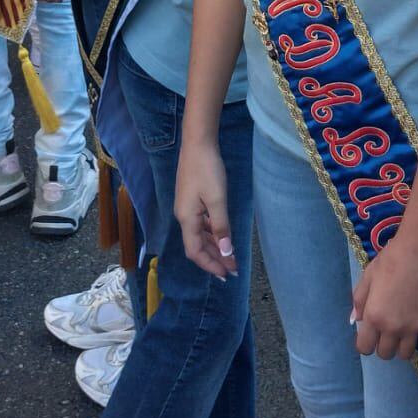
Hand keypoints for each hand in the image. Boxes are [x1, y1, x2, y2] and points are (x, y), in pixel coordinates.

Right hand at [175, 137, 236, 277]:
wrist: (198, 143)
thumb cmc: (207, 170)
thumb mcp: (217, 199)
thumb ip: (221, 227)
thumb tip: (226, 253)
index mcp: (187, 219)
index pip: (195, 252)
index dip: (210, 265)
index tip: (226, 274)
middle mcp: (184, 216)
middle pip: (197, 246)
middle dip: (215, 259)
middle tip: (233, 269)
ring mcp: (187, 208)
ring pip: (200, 235)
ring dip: (214, 247)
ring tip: (230, 257)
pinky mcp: (192, 200)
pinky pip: (201, 224)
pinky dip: (212, 234)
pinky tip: (222, 236)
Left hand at [352, 234, 417, 360]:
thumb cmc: (392, 258)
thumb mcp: (368, 275)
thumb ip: (359, 300)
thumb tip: (355, 320)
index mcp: (373, 316)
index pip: (365, 348)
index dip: (366, 343)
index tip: (371, 335)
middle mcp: (393, 327)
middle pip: (385, 354)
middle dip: (384, 345)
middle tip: (389, 330)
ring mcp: (415, 328)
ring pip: (406, 354)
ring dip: (404, 345)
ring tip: (406, 331)